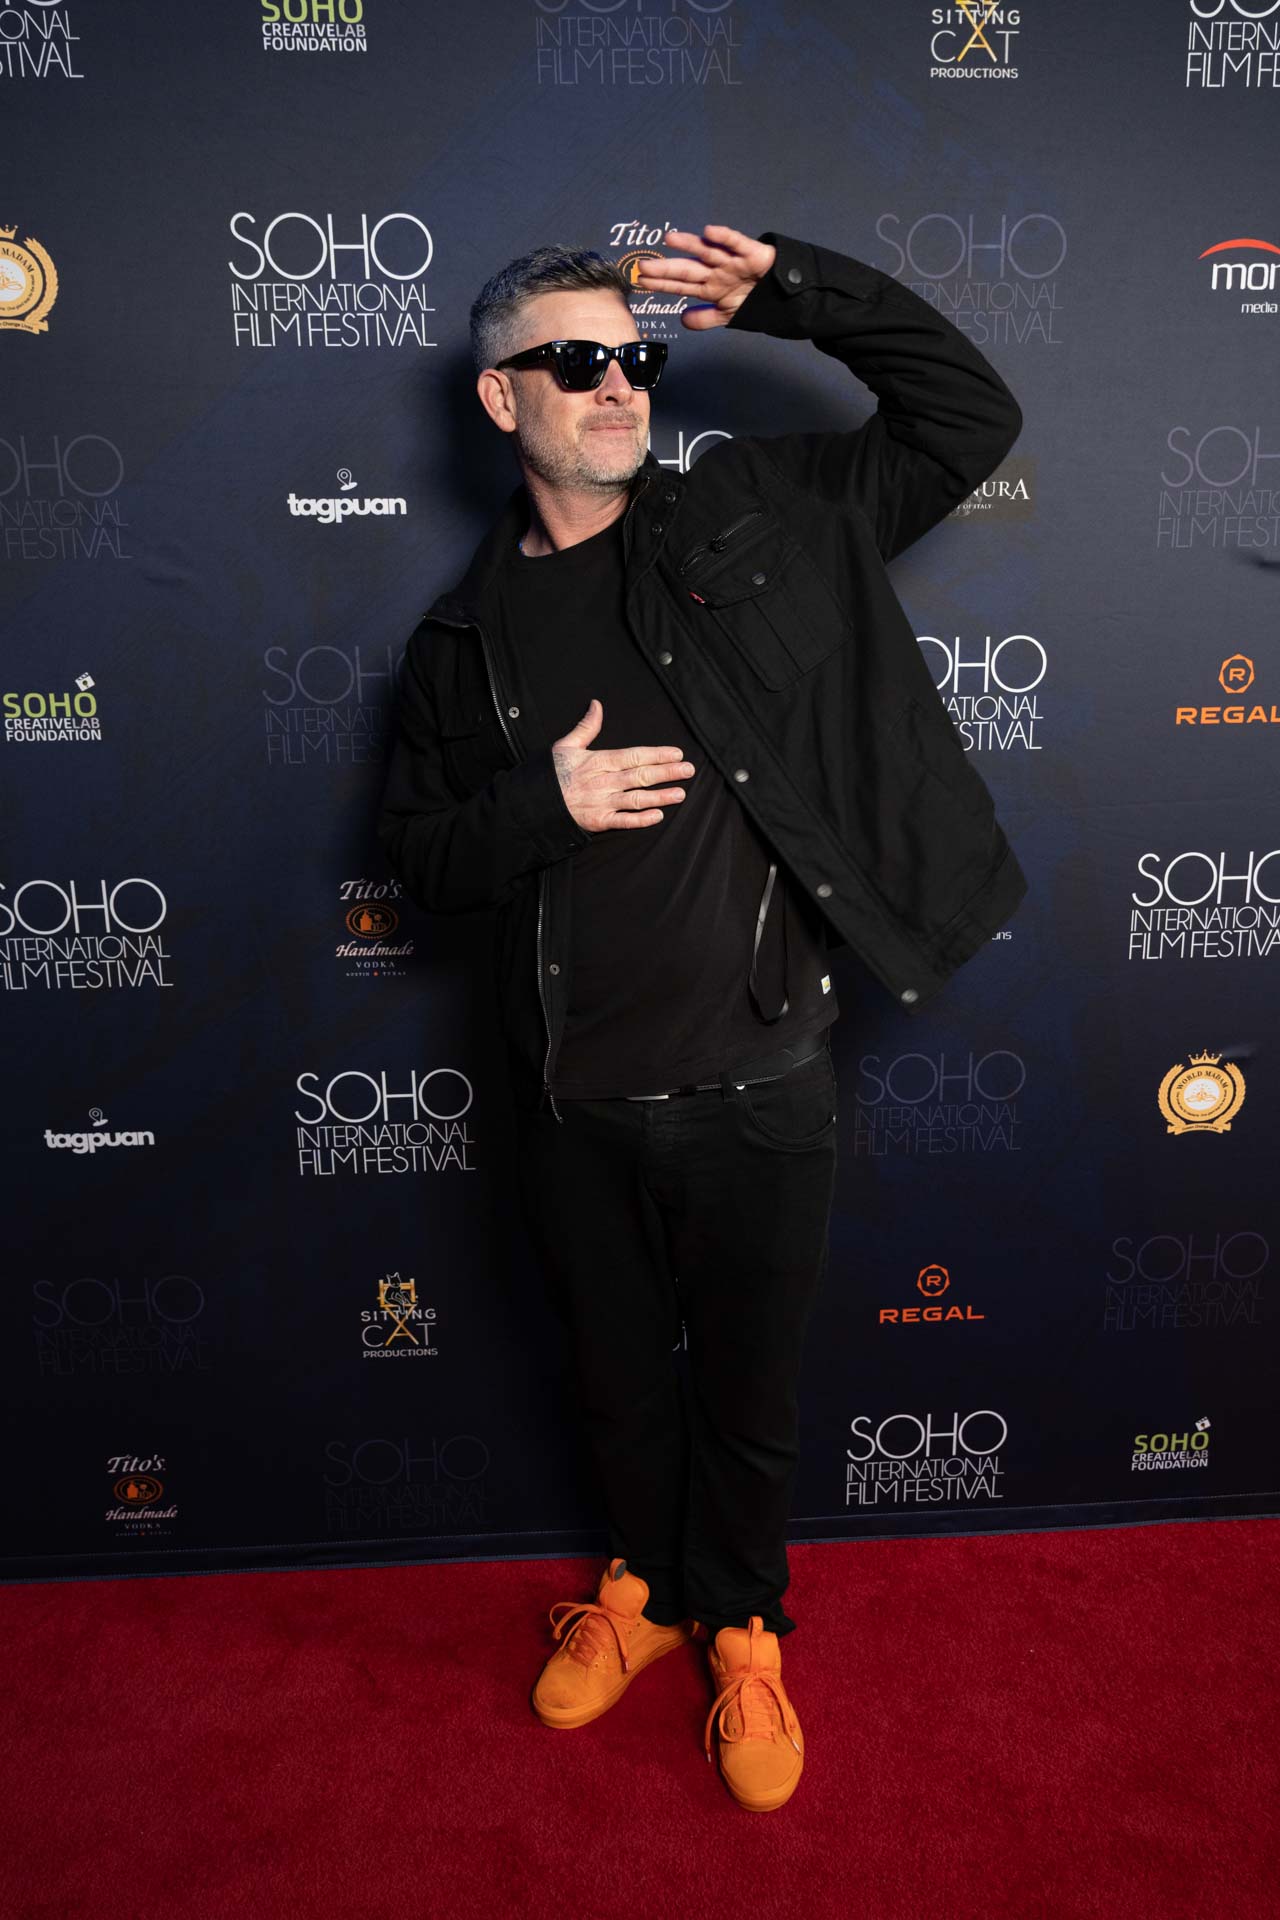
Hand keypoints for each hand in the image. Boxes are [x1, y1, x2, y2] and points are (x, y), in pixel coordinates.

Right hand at [551, 699, 695, 831]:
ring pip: (636, 798)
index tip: (676, 753)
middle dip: (667, 772)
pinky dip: (640, 820)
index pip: (634, 755)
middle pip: (640, 775)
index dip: (657, 754)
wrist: (533, 803)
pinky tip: (657, 816)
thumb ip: (586, 727)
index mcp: (598, 761)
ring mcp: (601, 802)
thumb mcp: (566, 745)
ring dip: (660, 796)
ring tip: (681, 794)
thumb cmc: (550, 774)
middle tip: (688, 770)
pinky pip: (623, 821)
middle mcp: (603, 781)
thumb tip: (597, 705)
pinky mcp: (598, 821)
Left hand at [631, 225, 776, 329]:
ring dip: (689, 246)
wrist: (783, 293)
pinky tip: (709, 233)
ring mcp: (732, 260)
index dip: (661, 284)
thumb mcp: (726, 314)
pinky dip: (724, 238)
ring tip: (669, 239)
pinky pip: (736, 243)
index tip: (641, 281)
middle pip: (687, 270)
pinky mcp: (751, 253)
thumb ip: (704, 319)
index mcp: (709, 286)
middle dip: (666, 269)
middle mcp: (716, 271)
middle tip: (642, 266)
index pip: (680, 285)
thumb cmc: (753, 297)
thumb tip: (682, 321)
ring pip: (707, 252)